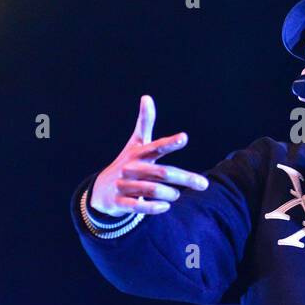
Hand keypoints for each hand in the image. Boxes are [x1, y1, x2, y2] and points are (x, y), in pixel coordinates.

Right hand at [89, 95, 209, 216]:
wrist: (101, 190)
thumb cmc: (126, 162)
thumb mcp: (135, 143)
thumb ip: (144, 123)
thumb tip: (146, 97)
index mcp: (138, 153)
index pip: (156, 146)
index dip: (170, 142)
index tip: (184, 137)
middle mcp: (131, 168)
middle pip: (161, 172)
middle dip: (184, 178)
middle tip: (203, 184)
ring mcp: (124, 185)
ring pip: (150, 190)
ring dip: (168, 193)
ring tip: (177, 195)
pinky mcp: (119, 202)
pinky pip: (136, 206)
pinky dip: (152, 208)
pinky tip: (165, 207)